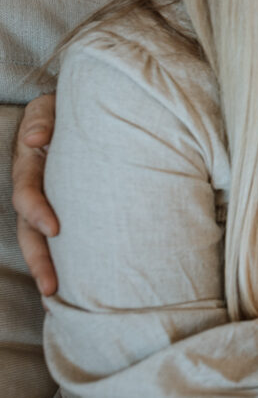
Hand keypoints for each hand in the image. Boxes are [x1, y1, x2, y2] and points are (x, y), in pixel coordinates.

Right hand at [11, 94, 59, 295]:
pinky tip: (73, 287)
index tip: (54, 228)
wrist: (82, 108)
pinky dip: (65, 260)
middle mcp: (35, 187)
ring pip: (41, 240)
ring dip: (48, 268)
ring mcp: (49, 199)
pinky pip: (61, 237)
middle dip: (40, 259)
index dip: (37, 211)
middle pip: (30, 230)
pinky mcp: (66, 207)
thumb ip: (44, 120)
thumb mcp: (51, 107)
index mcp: (30, 164)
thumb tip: (36, 140)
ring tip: (57, 297)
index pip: (28, 192)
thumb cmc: (67, 108)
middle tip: (52, 286)